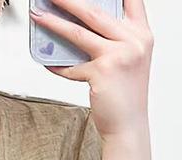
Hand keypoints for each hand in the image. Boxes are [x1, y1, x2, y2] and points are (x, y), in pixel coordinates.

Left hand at [29, 0, 153, 139]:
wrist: (129, 124)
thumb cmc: (127, 94)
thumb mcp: (129, 59)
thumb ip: (115, 39)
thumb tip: (82, 26)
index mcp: (142, 33)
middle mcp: (133, 40)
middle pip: (95, 11)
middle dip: (68, 0)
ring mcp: (118, 55)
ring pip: (79, 33)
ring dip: (54, 23)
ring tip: (39, 16)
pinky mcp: (101, 72)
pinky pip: (71, 67)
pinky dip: (57, 66)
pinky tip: (47, 62)